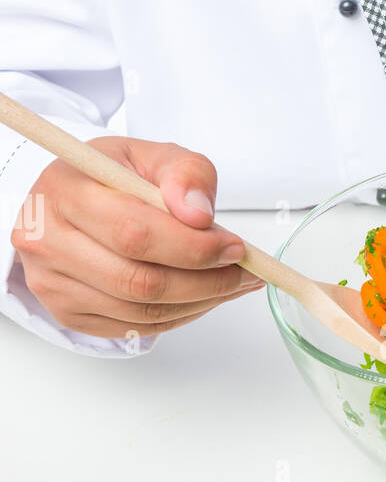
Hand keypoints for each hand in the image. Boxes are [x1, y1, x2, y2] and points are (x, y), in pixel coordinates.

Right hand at [11, 137, 262, 338]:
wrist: (69, 200)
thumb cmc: (111, 176)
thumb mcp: (151, 155)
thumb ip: (184, 173)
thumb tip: (199, 215)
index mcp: (64, 191)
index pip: (135, 231)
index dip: (192, 247)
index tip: (235, 247)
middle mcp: (47, 241)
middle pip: (139, 280)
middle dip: (205, 280)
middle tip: (243, 271)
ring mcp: (52, 283)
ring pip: (141, 310)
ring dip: (199, 302)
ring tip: (232, 283)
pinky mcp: (67, 313)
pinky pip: (134, 326)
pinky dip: (179, 316)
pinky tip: (201, 296)